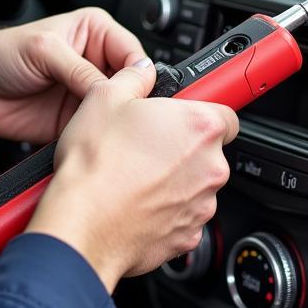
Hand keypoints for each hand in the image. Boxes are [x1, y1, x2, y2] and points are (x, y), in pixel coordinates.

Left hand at [0, 8, 144, 143]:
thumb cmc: (1, 55)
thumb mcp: (45, 50)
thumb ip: (82, 68)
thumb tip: (118, 83)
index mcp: (96, 32)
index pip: (133, 53)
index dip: (137, 73)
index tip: (135, 91)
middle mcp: (96, 62)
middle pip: (131, 83)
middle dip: (130, 98)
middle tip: (123, 112)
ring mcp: (87, 92)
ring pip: (118, 109)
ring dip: (115, 118)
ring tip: (107, 125)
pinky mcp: (78, 120)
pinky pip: (99, 130)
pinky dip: (98, 135)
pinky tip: (94, 136)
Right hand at [25, 60, 239, 293]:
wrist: (82, 226)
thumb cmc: (95, 167)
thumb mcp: (105, 97)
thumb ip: (135, 76)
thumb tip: (142, 71)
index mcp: (200, 126)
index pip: (226, 111)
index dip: (203, 110)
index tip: (190, 113)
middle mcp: (210, 167)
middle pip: (209, 149)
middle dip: (183, 146)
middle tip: (148, 143)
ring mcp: (202, 205)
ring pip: (195, 185)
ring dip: (175, 179)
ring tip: (135, 174)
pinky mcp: (188, 237)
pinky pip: (183, 216)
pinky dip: (166, 210)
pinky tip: (136, 201)